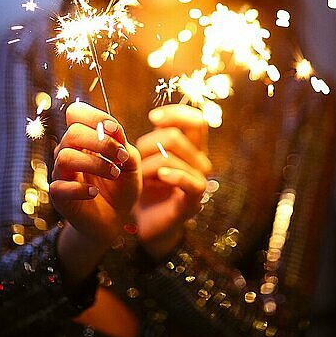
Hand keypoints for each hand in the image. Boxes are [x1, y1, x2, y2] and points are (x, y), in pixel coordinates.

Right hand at [50, 101, 141, 247]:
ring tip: (114, 174)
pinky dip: (81, 189)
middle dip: (101, 142)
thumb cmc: (122, 185)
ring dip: (95, 164)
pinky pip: (59, 187)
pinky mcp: (59, 196)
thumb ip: (123, 144)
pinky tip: (95, 192)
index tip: (115, 130)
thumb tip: (113, 129)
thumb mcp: (130, 162)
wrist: (116, 219)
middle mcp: (68, 151)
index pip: (76, 113)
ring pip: (65, 157)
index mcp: (84, 138)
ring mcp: (61, 173)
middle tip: (121, 157)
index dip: (94, 116)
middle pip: (72, 133)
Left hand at [134, 104, 210, 259]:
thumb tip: (154, 115)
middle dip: (147, 145)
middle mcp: (200, 160)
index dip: (176, 114)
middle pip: (175, 137)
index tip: (153, 118)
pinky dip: (174, 175)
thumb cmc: (146, 185)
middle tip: (135, 159)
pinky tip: (161, 176)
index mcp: (192, 147)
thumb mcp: (149, 156)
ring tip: (141, 177)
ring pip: (171, 158)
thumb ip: (155, 137)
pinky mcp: (194, 199)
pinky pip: (189, 181)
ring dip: (148, 166)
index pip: (196, 120)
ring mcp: (199, 179)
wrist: (146, 222)